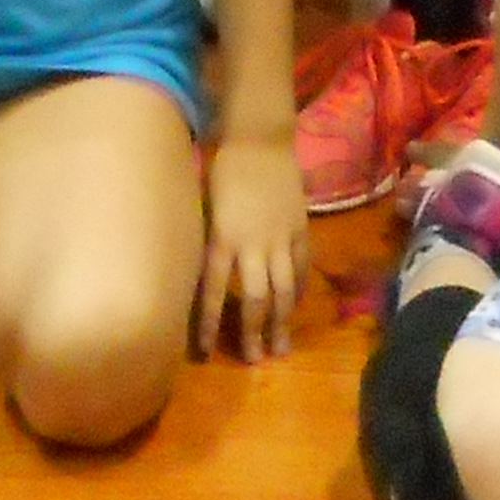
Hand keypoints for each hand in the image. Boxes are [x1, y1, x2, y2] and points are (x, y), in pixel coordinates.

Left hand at [192, 135, 304, 359]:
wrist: (259, 139)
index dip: (209, 324)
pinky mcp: (300, 228)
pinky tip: (294, 307)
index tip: (204, 352)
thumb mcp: (204, 207)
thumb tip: (198, 278)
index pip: (214, 292)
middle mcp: (253, 245)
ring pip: (284, 290)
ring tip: (281, 348)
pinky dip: (298, 290)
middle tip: (253, 360)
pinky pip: (301, 267)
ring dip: (282, 322)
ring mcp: (281, 238)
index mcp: (223, 238)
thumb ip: (207, 243)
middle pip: (255, 299)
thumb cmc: (222, 169)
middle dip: (253, 333)